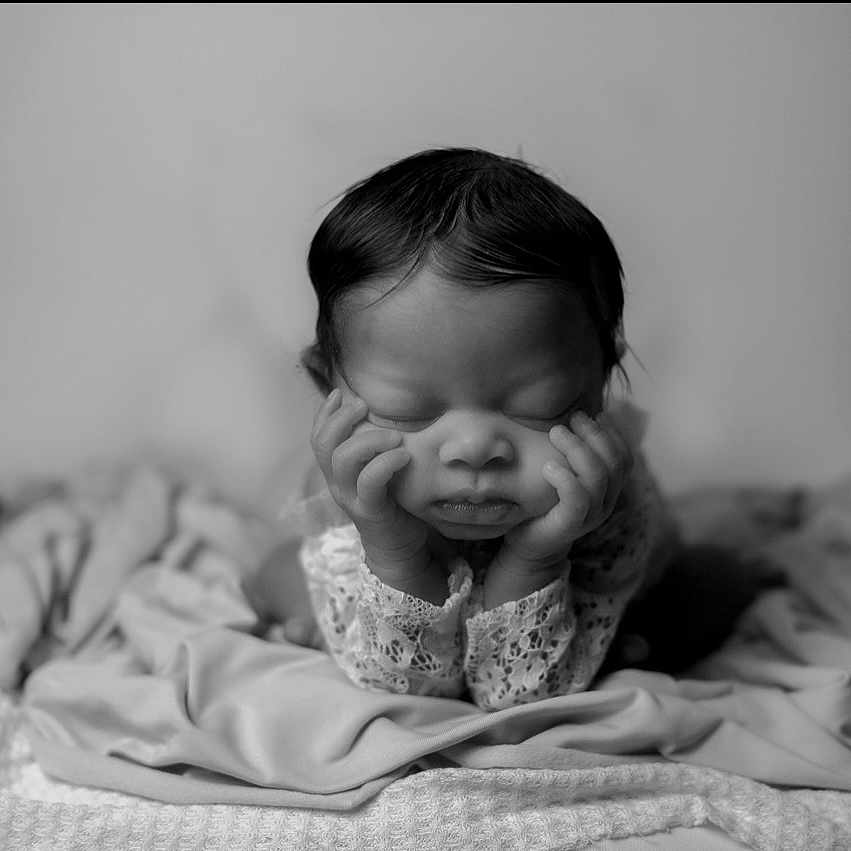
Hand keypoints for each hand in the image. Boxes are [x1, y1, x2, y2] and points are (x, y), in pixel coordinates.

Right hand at [310, 388, 429, 576]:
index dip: (323, 414)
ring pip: (343, 460)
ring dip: (368, 439)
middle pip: (324, 445)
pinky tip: (403, 456)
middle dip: (341, 418)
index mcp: (337, 474)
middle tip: (364, 406)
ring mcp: (351, 498)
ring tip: (393, 436)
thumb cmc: (394, 504)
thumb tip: (383, 414)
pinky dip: (386, 462)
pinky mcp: (370, 511)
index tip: (339, 393)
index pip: (318, 439)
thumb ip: (374, 449)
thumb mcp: (379, 471)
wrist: (400, 550)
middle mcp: (338, 485)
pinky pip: (370, 481)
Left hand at [500, 411, 633, 571]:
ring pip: (597, 476)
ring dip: (577, 448)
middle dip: (594, 434)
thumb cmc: (543, 505)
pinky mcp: (571, 526)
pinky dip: (565, 478)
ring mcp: (591, 516)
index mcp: (608, 490)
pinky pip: (577, 498)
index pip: (624, 458)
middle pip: (613, 462)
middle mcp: (605, 502)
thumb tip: (570, 418)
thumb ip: (572, 456)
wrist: (529, 547)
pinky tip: (548, 467)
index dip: (613, 433)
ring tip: (555, 433)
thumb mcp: (561, 476)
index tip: (594, 414)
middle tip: (572, 419)